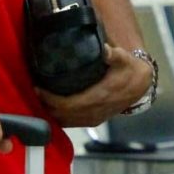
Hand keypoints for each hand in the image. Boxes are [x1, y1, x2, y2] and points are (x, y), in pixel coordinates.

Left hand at [36, 46, 154, 127]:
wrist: (140, 87)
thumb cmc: (130, 71)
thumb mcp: (125, 59)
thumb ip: (115, 55)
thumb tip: (107, 50)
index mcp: (98, 97)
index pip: (67, 104)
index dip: (50, 99)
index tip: (37, 87)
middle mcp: (93, 112)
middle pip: (62, 114)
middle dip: (45, 105)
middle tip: (34, 91)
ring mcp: (93, 118)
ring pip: (65, 121)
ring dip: (50, 112)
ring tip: (39, 99)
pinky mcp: (93, 120)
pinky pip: (71, 123)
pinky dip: (58, 117)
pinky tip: (50, 108)